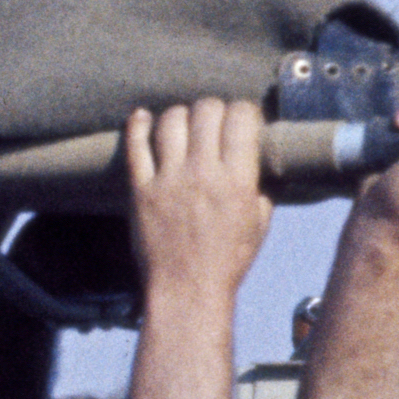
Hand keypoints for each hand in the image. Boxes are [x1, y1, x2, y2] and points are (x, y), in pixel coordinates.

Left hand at [123, 101, 270, 302]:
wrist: (187, 290)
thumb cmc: (228, 260)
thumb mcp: (260, 223)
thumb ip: (263, 186)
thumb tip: (262, 157)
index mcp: (237, 180)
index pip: (240, 118)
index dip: (244, 111)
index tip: (242, 118)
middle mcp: (202, 173)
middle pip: (206, 110)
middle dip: (214, 108)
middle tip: (214, 120)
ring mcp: (168, 180)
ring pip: (171, 120)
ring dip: (180, 114)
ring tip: (184, 124)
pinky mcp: (141, 190)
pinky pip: (135, 146)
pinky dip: (138, 125)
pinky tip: (142, 117)